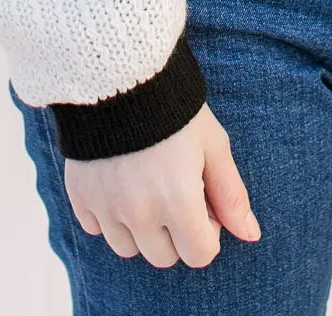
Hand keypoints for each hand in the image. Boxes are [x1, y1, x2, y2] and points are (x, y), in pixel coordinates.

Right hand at [64, 103, 260, 268]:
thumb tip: (251, 235)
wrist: (121, 74)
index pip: (199, 255)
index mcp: (178, 202)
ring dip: (141, 228)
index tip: (203, 200)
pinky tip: (119, 180)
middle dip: (176, 232)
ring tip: (146, 185)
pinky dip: (108, 214)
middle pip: (164, 257)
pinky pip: (96, 228)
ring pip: (128, 248)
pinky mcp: (80, 197)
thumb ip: (232, 195)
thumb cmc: (176, 108)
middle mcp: (140, 214)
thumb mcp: (213, 145)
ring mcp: (106, 207)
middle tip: (175, 189)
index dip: (207, 230)